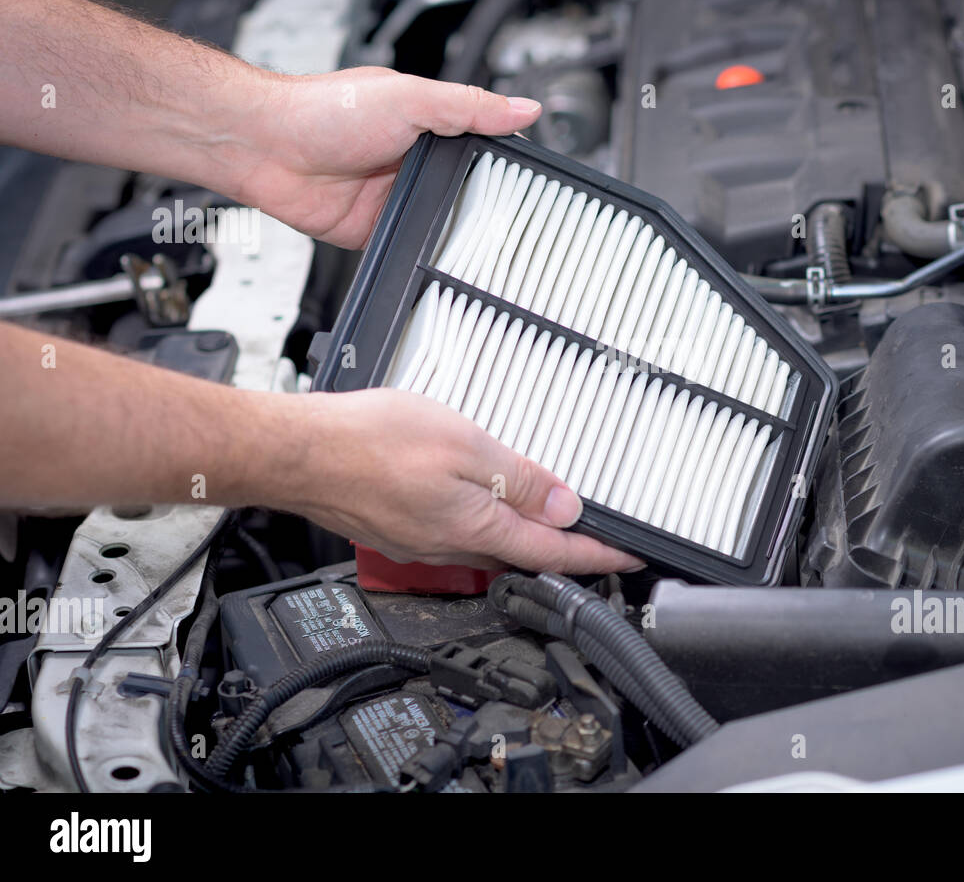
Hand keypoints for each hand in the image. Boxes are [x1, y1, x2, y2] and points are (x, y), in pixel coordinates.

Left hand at [237, 68, 541, 248]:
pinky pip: (408, 246)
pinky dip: (418, 250)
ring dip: (448, 225)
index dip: (505, 159)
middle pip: (465, 188)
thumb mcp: (410, 98)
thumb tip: (523, 109)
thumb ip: (469, 106)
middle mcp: (413, 159)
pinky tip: (428, 245)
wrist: (267, 148)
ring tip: (467, 231)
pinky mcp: (376, 229)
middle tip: (503, 213)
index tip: (533, 177)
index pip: (481, 143)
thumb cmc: (323, 110)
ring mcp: (394, 196)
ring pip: (440, 220)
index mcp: (427, 122)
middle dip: (480, 200)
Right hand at [284, 388, 643, 574]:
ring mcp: (423, 541)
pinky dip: (484, 518)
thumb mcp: (465, 445)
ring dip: (523, 531)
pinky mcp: (400, 528)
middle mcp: (451, 545)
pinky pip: (458, 531)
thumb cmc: (368, 443)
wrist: (297, 453)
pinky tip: (482, 495)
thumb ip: (520, 477)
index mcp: (476, 528)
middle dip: (563, 547)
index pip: (555, 554)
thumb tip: (565, 505)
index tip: (628, 558)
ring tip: (548, 513)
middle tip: (597, 534)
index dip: (598, 556)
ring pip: (490, 542)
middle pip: (524, 554)